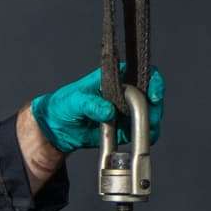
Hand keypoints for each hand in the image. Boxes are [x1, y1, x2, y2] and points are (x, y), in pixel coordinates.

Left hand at [32, 64, 164, 151]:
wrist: (56, 129)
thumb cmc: (62, 105)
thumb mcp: (73, 101)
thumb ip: (90, 104)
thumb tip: (109, 111)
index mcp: (113, 78)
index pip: (140, 72)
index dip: (152, 80)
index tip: (153, 94)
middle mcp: (123, 93)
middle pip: (150, 94)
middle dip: (155, 105)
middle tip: (151, 117)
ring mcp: (125, 111)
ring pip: (149, 114)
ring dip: (152, 122)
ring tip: (148, 129)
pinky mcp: (123, 129)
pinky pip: (140, 132)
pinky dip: (145, 136)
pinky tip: (143, 138)